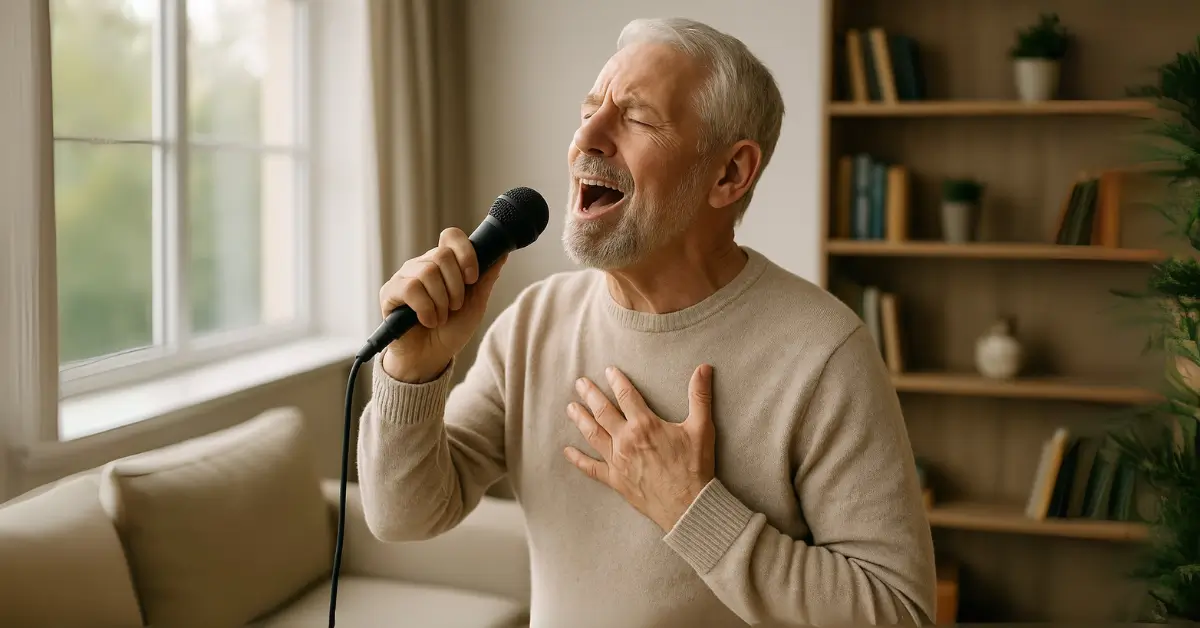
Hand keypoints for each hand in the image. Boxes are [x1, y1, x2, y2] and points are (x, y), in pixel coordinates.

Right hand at [378, 227, 506, 382]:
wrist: (431, 357)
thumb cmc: (452, 330)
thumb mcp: (476, 304)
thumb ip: (486, 278)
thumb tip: (502, 253)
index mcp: (444, 264)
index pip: (451, 237)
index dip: (465, 253)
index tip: (472, 278)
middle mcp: (422, 265)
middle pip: (441, 255)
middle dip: (455, 286)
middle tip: (455, 306)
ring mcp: (405, 277)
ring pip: (427, 272)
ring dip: (441, 302)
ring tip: (440, 317)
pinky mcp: (390, 293)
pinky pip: (410, 289)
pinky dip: (426, 309)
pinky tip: (428, 321)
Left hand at [564, 364, 715, 531]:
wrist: (688, 505)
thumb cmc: (695, 467)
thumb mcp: (702, 428)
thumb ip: (700, 396)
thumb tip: (704, 368)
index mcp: (645, 425)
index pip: (626, 396)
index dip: (616, 381)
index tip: (608, 370)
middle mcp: (626, 440)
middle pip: (603, 412)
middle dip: (590, 395)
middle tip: (579, 383)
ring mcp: (618, 460)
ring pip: (593, 435)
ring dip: (580, 419)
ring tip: (570, 407)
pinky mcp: (615, 479)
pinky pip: (591, 468)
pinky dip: (578, 459)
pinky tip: (567, 452)